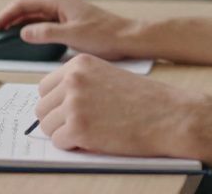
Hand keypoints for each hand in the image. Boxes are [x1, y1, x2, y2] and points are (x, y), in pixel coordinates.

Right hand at [0, 0, 142, 59]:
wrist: (127, 38)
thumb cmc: (105, 35)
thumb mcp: (72, 35)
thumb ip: (45, 33)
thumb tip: (24, 32)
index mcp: (58, 0)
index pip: (22, 4)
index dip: (4, 16)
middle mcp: (59, 3)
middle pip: (25, 9)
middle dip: (8, 21)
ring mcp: (63, 12)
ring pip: (33, 17)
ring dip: (18, 27)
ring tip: (6, 39)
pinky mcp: (68, 22)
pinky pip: (43, 25)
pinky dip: (31, 32)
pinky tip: (27, 42)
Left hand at [35, 54, 211, 157]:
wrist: (170, 115)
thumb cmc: (144, 100)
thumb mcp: (108, 77)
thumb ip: (81, 83)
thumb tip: (54, 102)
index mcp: (79, 64)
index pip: (45, 86)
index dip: (56, 103)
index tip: (69, 111)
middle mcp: (73, 80)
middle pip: (41, 107)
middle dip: (56, 119)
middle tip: (78, 126)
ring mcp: (74, 104)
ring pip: (47, 126)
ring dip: (64, 133)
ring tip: (89, 132)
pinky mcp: (79, 128)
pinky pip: (59, 142)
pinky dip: (73, 146)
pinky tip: (94, 140)